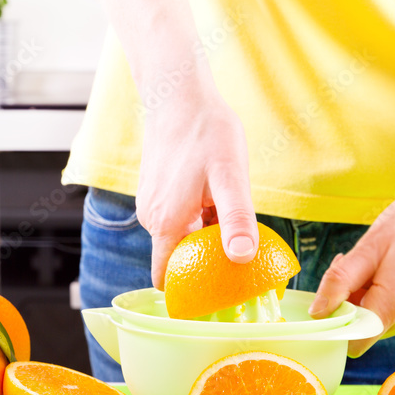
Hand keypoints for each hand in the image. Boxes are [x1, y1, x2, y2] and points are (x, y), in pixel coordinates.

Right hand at [135, 81, 258, 288]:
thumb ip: (236, 219)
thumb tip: (243, 258)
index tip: (212, 300)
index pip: (166, 277)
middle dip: (205, 259)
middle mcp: (152, 218)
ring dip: (204, 234)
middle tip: (239, 254)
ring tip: (229, 217)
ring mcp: (151, 204)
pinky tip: (217, 199)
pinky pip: (178, 217)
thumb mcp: (230, 177)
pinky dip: (198, 217)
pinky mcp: (156, 192)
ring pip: (181, 234)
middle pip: (179, 256)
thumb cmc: (206, 131)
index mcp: (167, 223)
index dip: (186, 293)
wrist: (178, 94)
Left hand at [309, 174, 394, 356]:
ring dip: (369, 301)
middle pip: (366, 330)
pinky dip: (386, 299)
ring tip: (380, 267)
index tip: (332, 297)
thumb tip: (318, 312)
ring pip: (380, 323)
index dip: (337, 323)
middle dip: (353, 305)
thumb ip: (340, 282)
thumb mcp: (368, 246)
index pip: (354, 340)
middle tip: (357, 269)